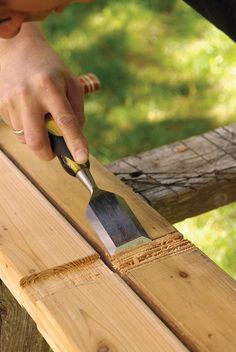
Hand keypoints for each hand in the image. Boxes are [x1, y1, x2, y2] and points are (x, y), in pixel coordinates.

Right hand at [0, 23, 87, 162]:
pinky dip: (26, 128)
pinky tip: (28, 110)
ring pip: (25, 138)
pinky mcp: (0, 105)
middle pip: (36, 140)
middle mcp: (28, 95)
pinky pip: (15, 129)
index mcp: (50, 87)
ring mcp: (10, 101)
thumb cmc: (50, 69)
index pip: (65, 122)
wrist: (17, 48)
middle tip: (53, 151)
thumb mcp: (71, 83)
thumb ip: (77, 112)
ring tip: (40, 117)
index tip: (82, 159)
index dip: (75, 143)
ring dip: (36, 137)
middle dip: (47, 153)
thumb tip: (74, 139)